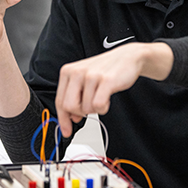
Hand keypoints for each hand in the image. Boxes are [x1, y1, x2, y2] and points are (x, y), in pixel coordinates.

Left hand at [55, 42, 173, 136]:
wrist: (127, 57)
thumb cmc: (106, 69)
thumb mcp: (84, 79)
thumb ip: (75, 97)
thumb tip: (71, 119)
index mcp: (68, 71)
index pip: (60, 101)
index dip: (63, 119)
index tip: (66, 130)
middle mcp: (77, 72)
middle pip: (69, 107)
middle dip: (80, 112)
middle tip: (90, 108)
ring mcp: (91, 75)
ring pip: (86, 108)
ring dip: (95, 109)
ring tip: (102, 96)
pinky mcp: (106, 81)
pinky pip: (98, 106)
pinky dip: (104, 108)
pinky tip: (107, 98)